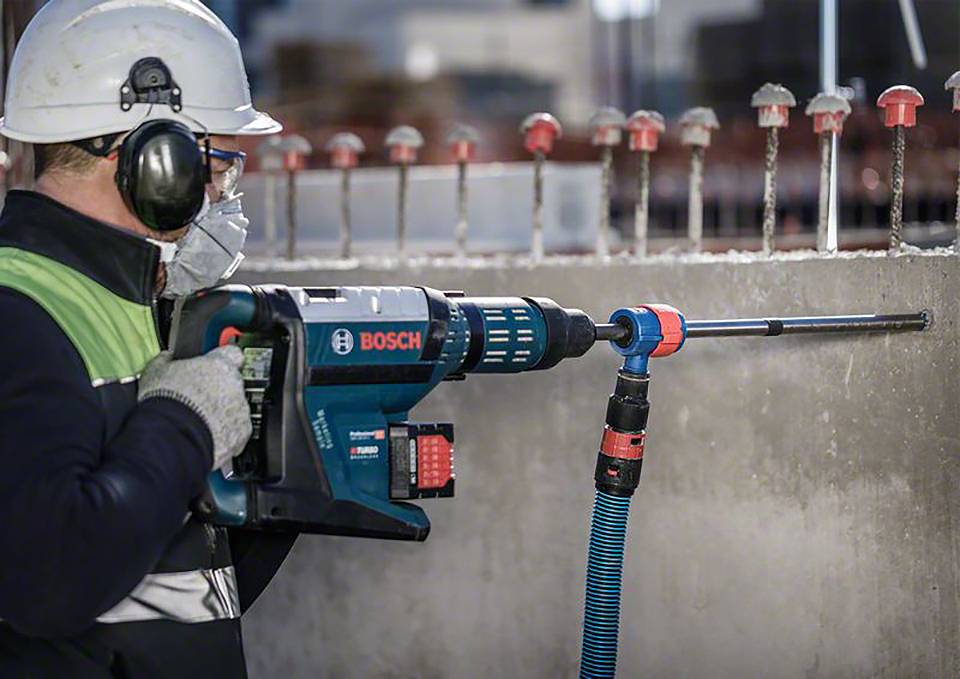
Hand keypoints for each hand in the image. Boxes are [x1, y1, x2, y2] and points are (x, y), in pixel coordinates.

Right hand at [138, 345, 251, 469]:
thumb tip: (166, 358)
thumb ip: (166, 361)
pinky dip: (225, 433)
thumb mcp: (155, 372)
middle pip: (232, 383)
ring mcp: (240, 409)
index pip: (231, 353)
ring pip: (235, 407)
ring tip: (197, 421)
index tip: (214, 366)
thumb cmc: (164, 404)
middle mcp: (234, 385)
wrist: (170, 436)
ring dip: (221, 412)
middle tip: (197, 400)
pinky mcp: (242, 432)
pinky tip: (205, 434)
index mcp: (218, 364)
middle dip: (217, 390)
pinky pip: (237, 430)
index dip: (221, 360)